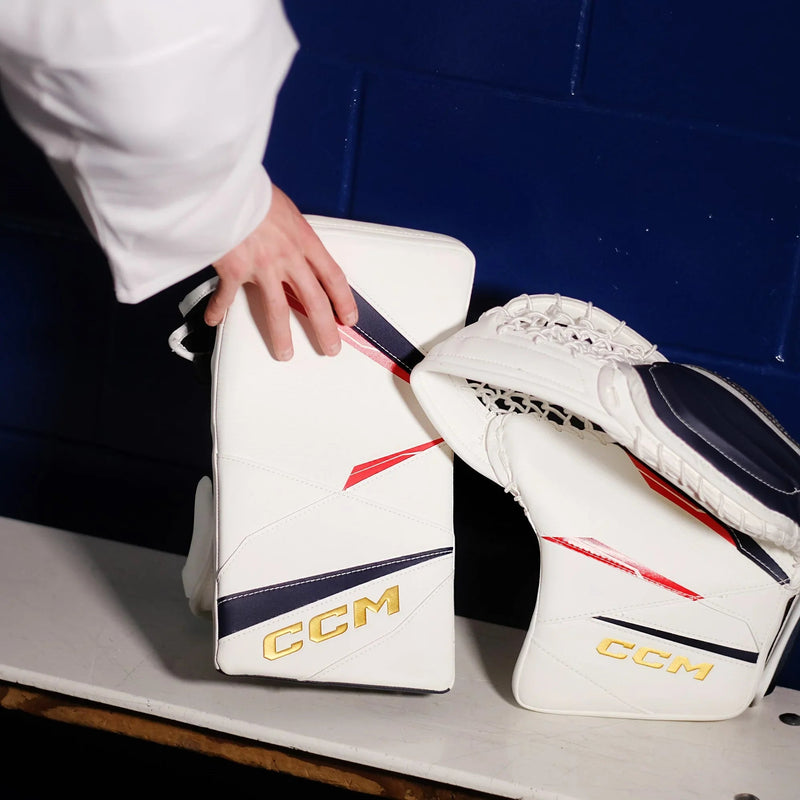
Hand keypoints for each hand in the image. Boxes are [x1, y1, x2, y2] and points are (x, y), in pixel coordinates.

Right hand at [205, 185, 357, 359]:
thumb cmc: (252, 189)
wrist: (224, 183)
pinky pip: (227, 296)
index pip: (333, 277)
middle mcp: (288, 257)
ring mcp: (262, 266)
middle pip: (314, 302)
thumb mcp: (284, 208)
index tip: (349, 318)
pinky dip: (219, 309)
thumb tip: (293, 247)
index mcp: (305, 240)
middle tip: (330, 348)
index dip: (344, 301)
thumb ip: (291, 233)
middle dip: (324, 329)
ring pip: (277, 310)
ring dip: (281, 336)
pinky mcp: (234, 269)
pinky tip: (215, 320)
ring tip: (285, 353)